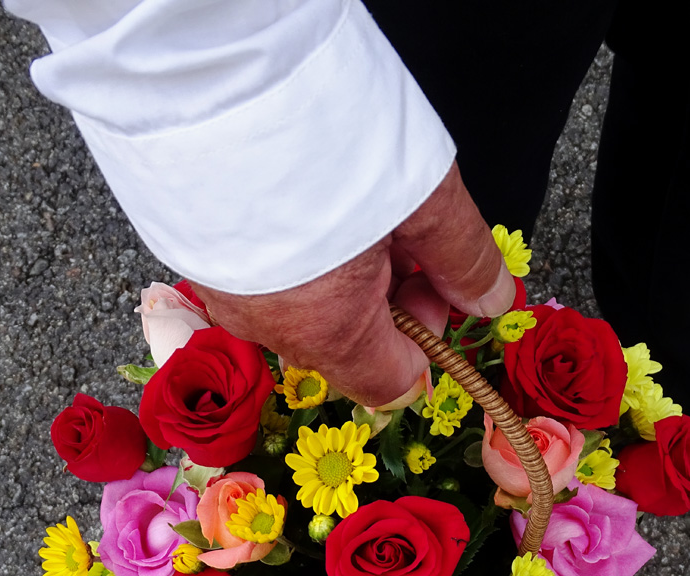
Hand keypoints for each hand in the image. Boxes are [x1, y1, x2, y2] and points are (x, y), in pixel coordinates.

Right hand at [189, 163, 514, 406]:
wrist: (212, 78)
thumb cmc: (321, 136)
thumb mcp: (422, 197)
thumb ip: (463, 260)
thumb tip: (491, 300)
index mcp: (327, 331)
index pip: (393, 383)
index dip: (428, 336)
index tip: (434, 278)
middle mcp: (268, 328)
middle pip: (348, 341)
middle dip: (383, 293)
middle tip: (395, 223)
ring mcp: (225, 293)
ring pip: (302, 306)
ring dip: (336, 269)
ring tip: (344, 197)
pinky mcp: (198, 255)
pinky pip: (260, 275)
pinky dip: (289, 248)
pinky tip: (301, 193)